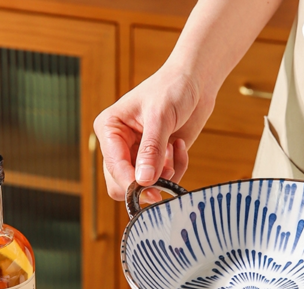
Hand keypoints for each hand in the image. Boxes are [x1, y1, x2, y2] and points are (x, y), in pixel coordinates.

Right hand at [93, 66, 214, 201]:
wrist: (194, 83)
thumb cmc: (173, 89)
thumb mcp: (160, 117)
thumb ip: (151, 150)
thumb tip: (143, 181)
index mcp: (110, 129)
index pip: (114, 166)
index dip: (131, 182)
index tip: (151, 189)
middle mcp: (118, 145)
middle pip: (120, 184)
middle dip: (144, 185)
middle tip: (166, 179)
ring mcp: (136, 155)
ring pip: (141, 187)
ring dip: (162, 178)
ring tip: (173, 155)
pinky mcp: (155, 161)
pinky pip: (161, 181)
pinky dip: (175, 170)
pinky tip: (179, 147)